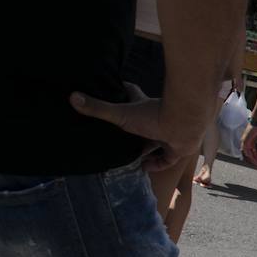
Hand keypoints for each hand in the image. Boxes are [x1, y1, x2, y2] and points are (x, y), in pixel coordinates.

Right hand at [70, 83, 200, 171]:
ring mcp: (168, 133)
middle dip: (132, 126)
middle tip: (117, 134)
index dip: (122, 90)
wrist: (184, 125)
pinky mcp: (177, 149)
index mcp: (143, 104)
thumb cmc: (153, 115)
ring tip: (129, 156)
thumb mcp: (121, 113)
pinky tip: (144, 167)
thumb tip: (71, 97)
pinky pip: (165, 159)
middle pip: (142, 120)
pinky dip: (156, 164)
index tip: (113, 88)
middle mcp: (156, 117)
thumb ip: (98, 108)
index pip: (130, 92)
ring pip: (155, 140)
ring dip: (145, 148)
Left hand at [241, 122, 256, 166]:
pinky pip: (246, 150)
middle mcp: (246, 143)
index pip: (252, 153)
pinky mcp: (244, 141)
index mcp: (250, 142)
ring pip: (246, 154)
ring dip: (251, 159)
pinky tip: (254, 159)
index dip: (256, 158)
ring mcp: (244, 142)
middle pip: (248, 155)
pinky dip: (249, 155)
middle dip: (253, 161)